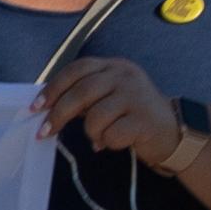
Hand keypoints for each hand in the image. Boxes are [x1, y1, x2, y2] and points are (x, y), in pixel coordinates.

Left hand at [36, 54, 190, 170]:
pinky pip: (111, 134)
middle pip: (82, 91)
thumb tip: (47, 106)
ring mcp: (136, 97)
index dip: (54, 87)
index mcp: (114, 66)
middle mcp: (125, 76)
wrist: (173, 132)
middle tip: (45, 131)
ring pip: (95, 116)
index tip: (37, 107)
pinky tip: (115, 142)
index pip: (77, 69)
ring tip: (100, 137)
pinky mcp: (143, 120)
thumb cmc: (133, 115)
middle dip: (59, 113)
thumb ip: (85, 94)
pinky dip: (107, 142)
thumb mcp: (111, 95)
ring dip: (91, 132)